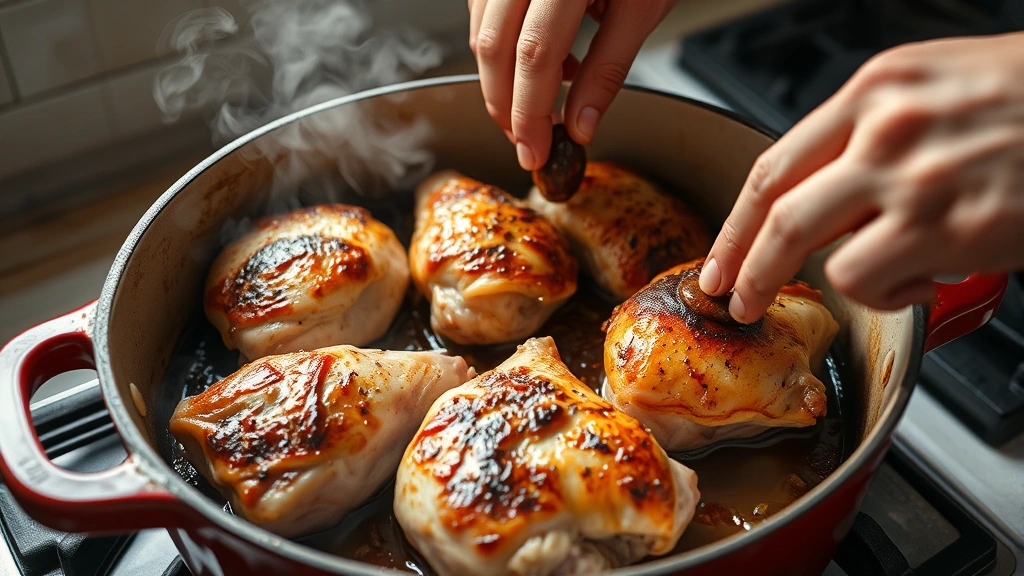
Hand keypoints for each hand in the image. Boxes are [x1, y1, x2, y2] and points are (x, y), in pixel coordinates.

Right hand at [468, 0, 675, 169]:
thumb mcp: (641, 9)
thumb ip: (608, 70)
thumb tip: (579, 125)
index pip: (534, 54)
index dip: (529, 112)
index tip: (533, 151)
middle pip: (494, 46)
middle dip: (505, 105)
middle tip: (525, 141)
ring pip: (481, 31)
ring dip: (502, 79)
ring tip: (541, 101)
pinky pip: (484, 12)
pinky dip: (503, 48)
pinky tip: (539, 61)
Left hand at [698, 33, 1023, 322]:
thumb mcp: (932, 85)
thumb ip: (866, 132)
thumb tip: (818, 190)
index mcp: (874, 89)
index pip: (771, 164)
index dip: (735, 223)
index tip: (720, 258)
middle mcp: (884, 129)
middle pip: (777, 213)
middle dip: (745, 267)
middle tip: (735, 297)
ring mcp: (916, 179)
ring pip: (819, 253)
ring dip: (823, 281)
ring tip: (865, 280)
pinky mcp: (951, 228)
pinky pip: (873, 280)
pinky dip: (886, 294)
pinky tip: (922, 280)